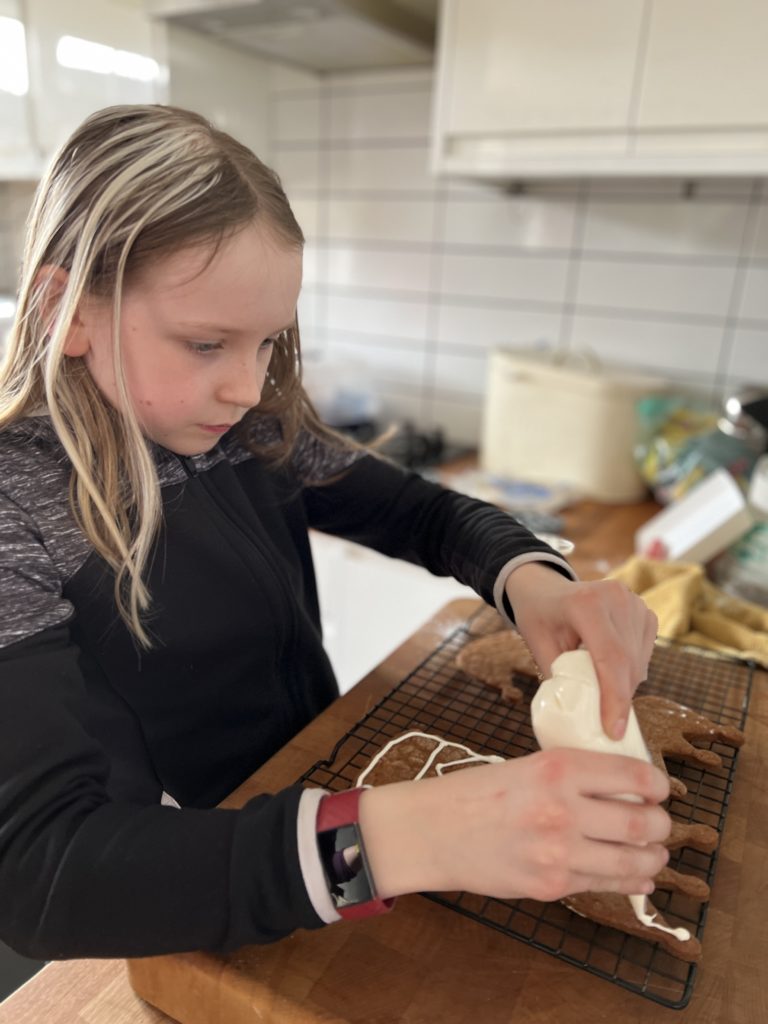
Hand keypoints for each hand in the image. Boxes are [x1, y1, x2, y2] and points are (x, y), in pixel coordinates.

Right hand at [359, 748, 670, 901]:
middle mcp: (562, 808)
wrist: (434, 831)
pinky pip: (604, 884)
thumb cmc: (477, 793)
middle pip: (639, 821)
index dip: (657, 785)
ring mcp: (558, 852)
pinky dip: (630, 881)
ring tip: (655, 854)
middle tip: (661, 823)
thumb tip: (623, 787)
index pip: (631, 775)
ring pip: (631, 859)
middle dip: (661, 825)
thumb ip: (571, 776)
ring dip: (653, 858)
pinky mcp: (551, 885)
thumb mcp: (527, 766)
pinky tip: (638, 877)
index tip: (661, 789)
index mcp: (556, 768)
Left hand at [504, 564, 657, 738]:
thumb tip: (581, 717)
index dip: (615, 698)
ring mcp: (633, 601)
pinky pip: (645, 651)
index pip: (610, 658)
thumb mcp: (538, 646)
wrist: (546, 588)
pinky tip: (611, 668)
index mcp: (585, 603)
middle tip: (605, 721)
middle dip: (619, 698)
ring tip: (601, 688)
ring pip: (640, 660)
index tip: (614, 731)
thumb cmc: (538, 617)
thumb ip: (560, 677)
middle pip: (628, 662)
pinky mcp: (644, 610)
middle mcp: (615, 597)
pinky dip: (632, 669)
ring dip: (626, 684)